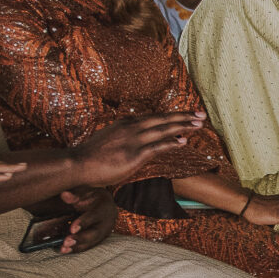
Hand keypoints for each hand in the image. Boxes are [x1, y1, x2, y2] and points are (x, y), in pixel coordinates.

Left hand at [56, 187, 117, 253]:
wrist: (105, 203)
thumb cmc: (93, 196)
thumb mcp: (86, 191)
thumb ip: (75, 194)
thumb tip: (64, 195)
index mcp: (105, 206)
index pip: (94, 215)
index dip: (83, 222)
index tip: (72, 229)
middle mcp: (107, 221)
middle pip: (95, 232)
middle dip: (81, 238)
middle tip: (66, 242)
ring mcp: (105, 232)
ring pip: (92, 241)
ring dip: (78, 246)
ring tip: (64, 249)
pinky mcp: (100, 239)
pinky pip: (89, 245)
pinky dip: (77, 249)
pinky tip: (66, 251)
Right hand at [68, 112, 200, 187]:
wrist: (77, 164)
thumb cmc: (91, 156)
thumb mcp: (110, 139)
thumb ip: (124, 137)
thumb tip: (136, 139)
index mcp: (126, 123)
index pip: (155, 117)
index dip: (173, 115)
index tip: (188, 113)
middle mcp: (131, 128)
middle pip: (163, 120)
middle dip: (184, 116)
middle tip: (201, 114)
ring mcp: (133, 141)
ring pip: (163, 130)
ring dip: (183, 126)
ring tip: (199, 124)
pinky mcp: (133, 155)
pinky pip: (156, 147)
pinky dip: (171, 142)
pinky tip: (184, 140)